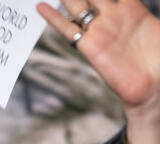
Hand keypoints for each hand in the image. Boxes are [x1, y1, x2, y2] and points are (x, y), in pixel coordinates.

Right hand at [38, 1, 159, 140]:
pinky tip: (42, 7)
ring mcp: (100, 30)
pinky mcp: (90, 46)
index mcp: (132, 7)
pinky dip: (53, 18)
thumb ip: (149, 13)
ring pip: (78, 4)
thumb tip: (148, 15)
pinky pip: (68, 30)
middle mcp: (112, 15)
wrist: (154, 87)